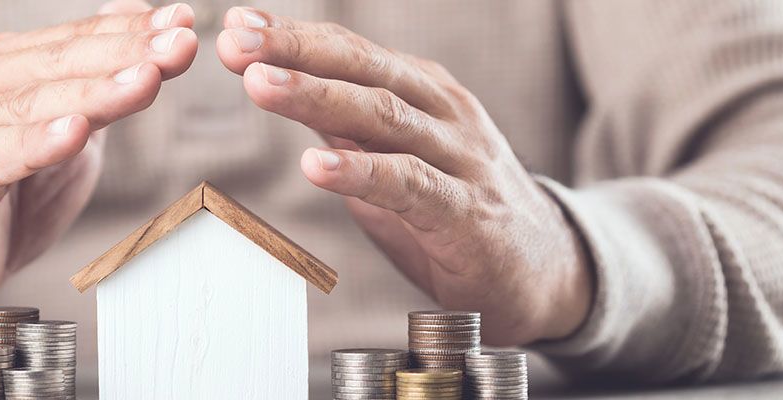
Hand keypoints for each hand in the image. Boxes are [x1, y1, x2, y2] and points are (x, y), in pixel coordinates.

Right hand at [0, 0, 197, 305]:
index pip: (77, 40)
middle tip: (180, 44)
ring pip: (35, 103)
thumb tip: (137, 23)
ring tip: (146, 79)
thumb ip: (96, 85)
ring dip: (97, 92)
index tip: (184, 22)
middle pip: (61, 63)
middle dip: (128, 51)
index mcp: (4, 66)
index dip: (132, 30)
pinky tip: (74, 134)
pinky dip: (37, 144)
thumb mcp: (63, 134)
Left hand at [216, 8, 592, 343]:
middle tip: (236, 42)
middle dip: (296, 51)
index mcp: (427, 95)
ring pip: (384, 116)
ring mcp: (461, 159)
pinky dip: (360, 171)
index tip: (238, 26)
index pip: (354, 54)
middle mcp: (445, 114)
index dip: (295, 37)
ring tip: (260, 85)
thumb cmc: (461, 213)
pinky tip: (315, 164)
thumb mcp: (400, 158)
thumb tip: (291, 94)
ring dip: (317, 97)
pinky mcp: (467, 213)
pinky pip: (409, 185)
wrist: (546, 272)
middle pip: (364, 70)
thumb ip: (353, 130)